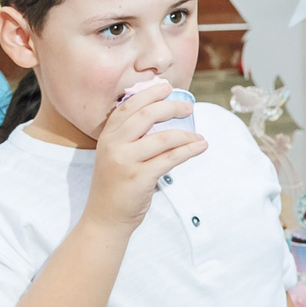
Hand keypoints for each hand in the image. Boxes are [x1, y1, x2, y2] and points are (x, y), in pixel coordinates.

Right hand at [84, 77, 205, 233]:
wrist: (105, 218)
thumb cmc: (115, 184)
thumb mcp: (114, 155)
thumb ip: (130, 137)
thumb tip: (163, 115)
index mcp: (107, 137)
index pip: (128, 106)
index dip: (149, 94)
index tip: (167, 88)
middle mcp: (113, 146)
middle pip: (147, 115)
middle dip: (171, 107)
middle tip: (187, 108)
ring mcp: (125, 161)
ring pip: (163, 137)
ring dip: (186, 134)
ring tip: (198, 136)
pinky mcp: (139, 178)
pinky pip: (170, 158)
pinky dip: (189, 150)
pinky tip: (200, 147)